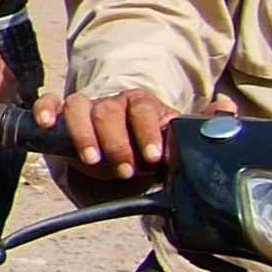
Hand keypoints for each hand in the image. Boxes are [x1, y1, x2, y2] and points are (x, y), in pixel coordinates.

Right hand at [33, 87, 221, 184]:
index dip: (147, 131)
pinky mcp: (62, 114)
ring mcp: (86, 107)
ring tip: (93, 161)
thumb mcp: (174, 134)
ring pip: (78, 106)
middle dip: (117, 142)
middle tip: (127, 170)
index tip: (154, 156)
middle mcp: (112, 102)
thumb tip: (226, 107)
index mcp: (141, 103)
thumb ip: (200, 123)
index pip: (143, 108)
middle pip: (108, 110)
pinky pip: (50, 102)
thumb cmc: (148, 139)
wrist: (122, 137)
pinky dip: (46, 109)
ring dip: (84, 134)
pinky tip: (47, 124)